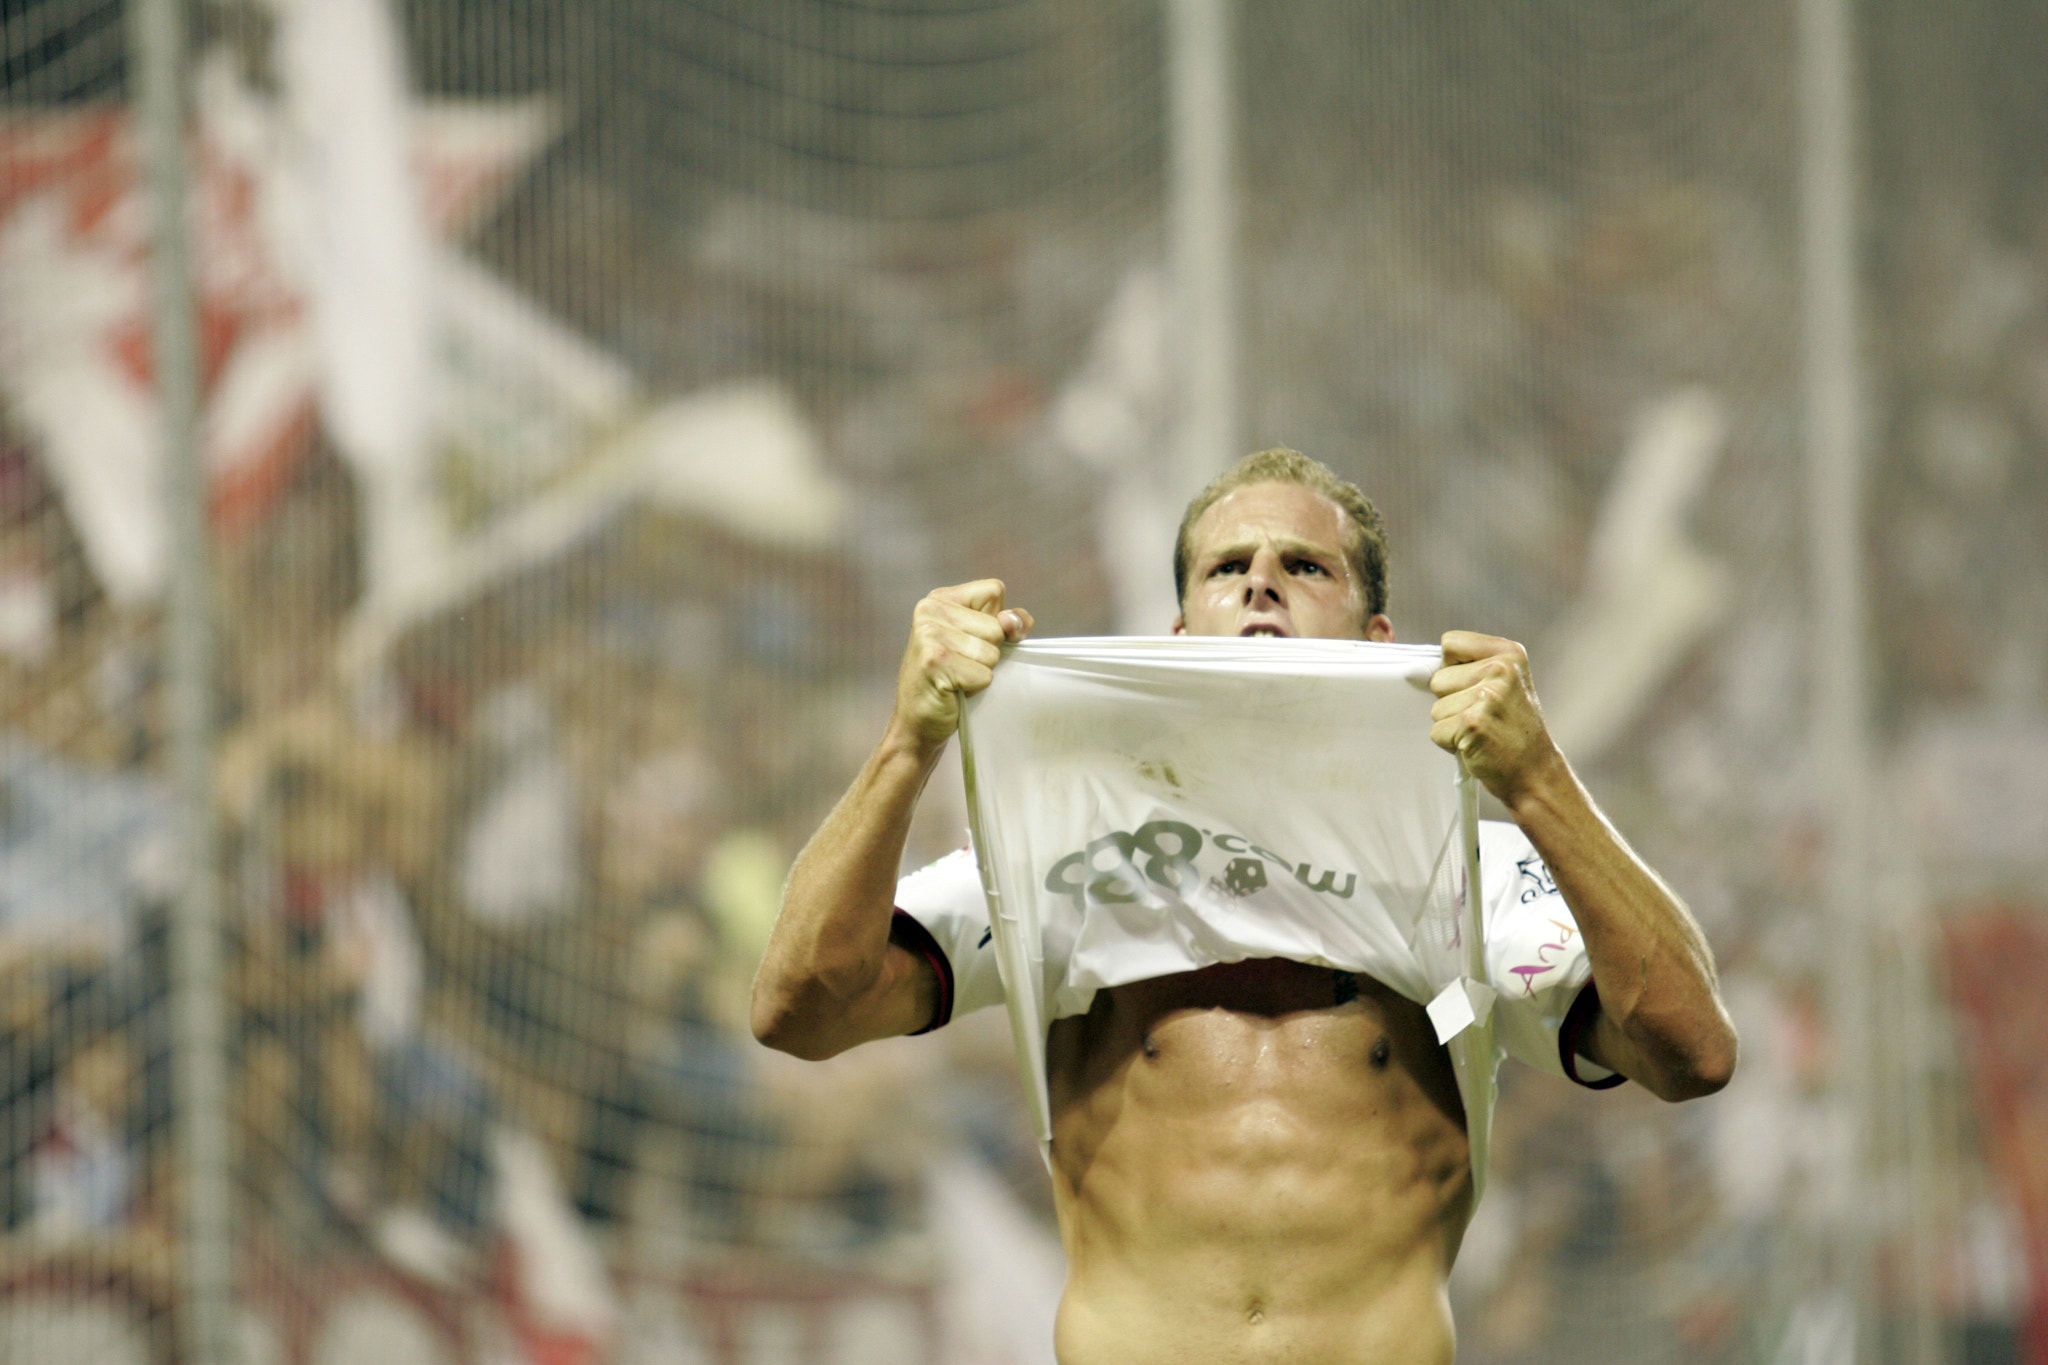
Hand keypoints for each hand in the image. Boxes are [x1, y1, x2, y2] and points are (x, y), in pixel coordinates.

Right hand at [891, 580, 1033, 754]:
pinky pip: (984, 674)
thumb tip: (1015, 623)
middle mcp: (930, 610)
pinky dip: (976, 687)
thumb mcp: (980, 642)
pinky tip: (953, 689)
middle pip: (997, 626)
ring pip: (992, 652)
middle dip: (989, 651)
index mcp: (940, 598)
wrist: (918, 721)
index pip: (994, 590)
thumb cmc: (951, 679)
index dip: (1000, 619)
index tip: (979, 640)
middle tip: (961, 665)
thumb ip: (1006, 624)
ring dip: (981, 671)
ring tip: (957, 677)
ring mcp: (929, 635)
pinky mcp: (934, 661)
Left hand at [1428, 631, 1563, 808]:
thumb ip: (1471, 667)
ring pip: (1436, 707)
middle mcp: (1500, 669)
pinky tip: (1476, 744)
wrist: (1534, 771)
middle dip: (1451, 701)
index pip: (1450, 642)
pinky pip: (1436, 731)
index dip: (1452, 667)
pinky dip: (1450, 742)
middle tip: (1483, 715)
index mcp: (1508, 652)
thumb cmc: (1513, 728)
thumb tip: (1417, 668)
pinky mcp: (1472, 723)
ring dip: (1452, 724)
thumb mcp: (1505, 683)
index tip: (1473, 686)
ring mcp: (1487, 696)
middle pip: (1438, 678)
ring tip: (1482, 730)